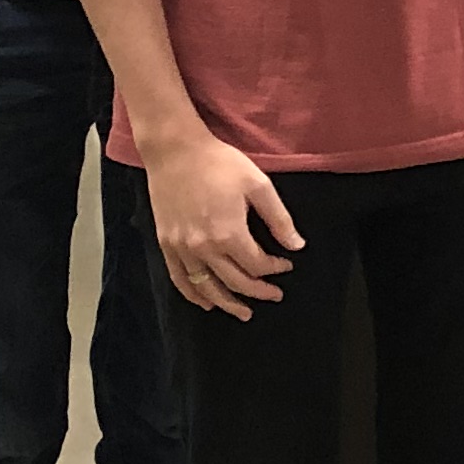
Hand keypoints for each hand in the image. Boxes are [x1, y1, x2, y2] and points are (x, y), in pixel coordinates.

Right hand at [146, 129, 300, 319]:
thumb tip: (297, 246)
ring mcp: (181, 248)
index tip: (286, 265)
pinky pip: (180, 279)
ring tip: (243, 313)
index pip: (257, 265)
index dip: (275, 269)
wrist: (175, 150)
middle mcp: (203, 247)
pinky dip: (194, 295)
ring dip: (226, 303)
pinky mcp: (166, 243)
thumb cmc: (219, 163)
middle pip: (235, 282)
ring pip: (206, 287)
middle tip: (274, 296)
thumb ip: (279, 219)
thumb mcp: (258, 185)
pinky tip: (206, 303)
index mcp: (229, 233)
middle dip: (258, 292)